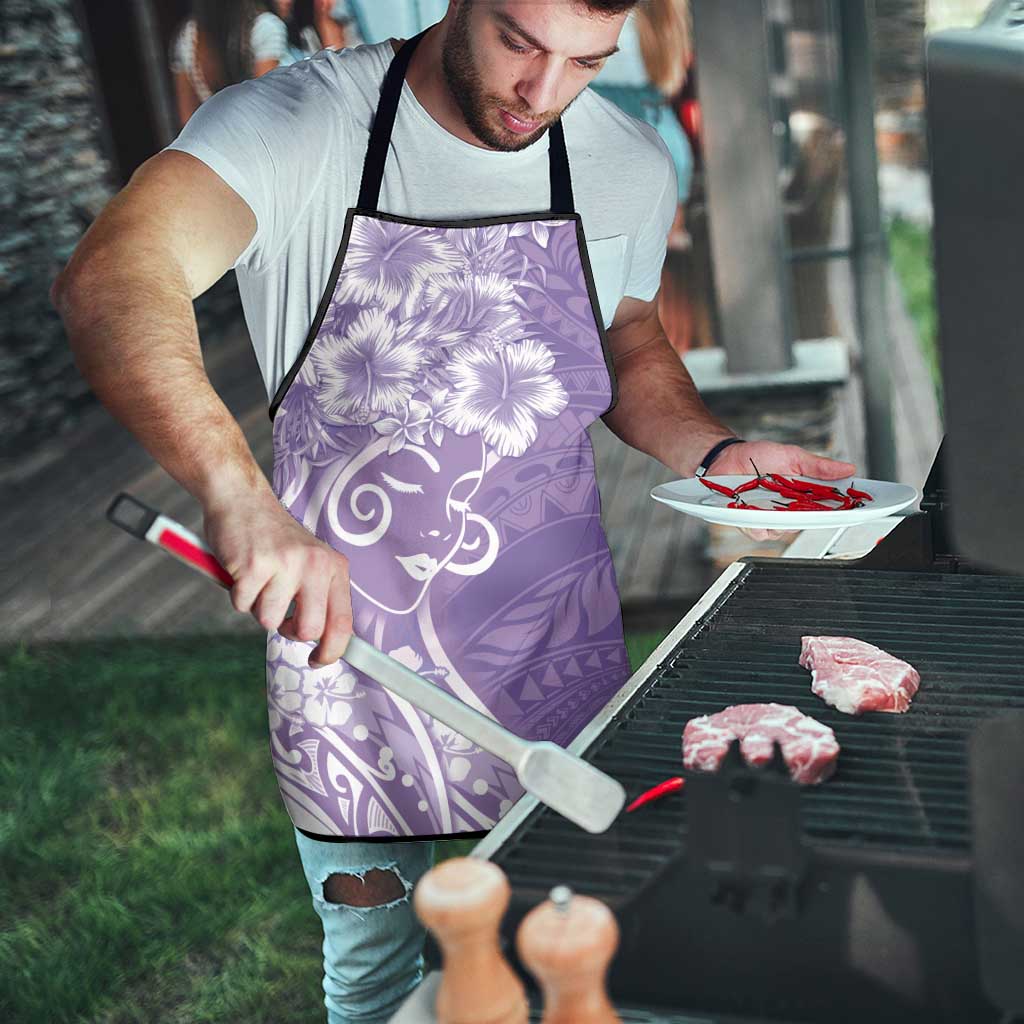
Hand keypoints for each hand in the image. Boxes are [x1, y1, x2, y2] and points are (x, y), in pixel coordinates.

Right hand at [203, 490, 352, 666]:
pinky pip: (242, 605)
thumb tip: (325, 641)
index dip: (332, 650)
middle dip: (289, 631)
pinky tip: (242, 570)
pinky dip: (238, 595)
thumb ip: (319, 595)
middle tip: (279, 613)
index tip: (319, 661)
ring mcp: (285, 564)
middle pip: (308, 630)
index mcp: (334, 566)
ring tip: (259, 579)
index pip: (342, 622)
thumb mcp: (310, 561)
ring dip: (258, 607)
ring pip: (269, 621)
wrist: (242, 499)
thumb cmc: (274, 538)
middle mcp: (315, 565)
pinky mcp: (254, 565)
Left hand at [709, 440, 856, 542]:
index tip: (858, 508)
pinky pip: (759, 531)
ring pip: (784, 531)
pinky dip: (758, 523)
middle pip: (808, 523)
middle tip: (814, 506)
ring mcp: (770, 518)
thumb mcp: (792, 456)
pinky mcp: (750, 523)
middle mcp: (789, 510)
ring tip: (775, 504)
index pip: (828, 507)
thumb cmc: (758, 457)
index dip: (844, 510)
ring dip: (781, 519)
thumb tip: (848, 468)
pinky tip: (755, 512)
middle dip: (813, 517)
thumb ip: (818, 466)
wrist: (726, 457)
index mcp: (803, 495)